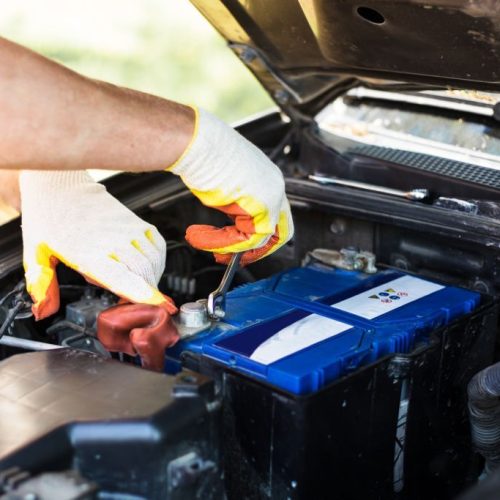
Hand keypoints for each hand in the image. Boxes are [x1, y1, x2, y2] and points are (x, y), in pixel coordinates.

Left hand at [20, 170, 175, 319]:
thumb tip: (43, 312)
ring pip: (153, 261)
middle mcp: (113, 240)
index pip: (122, 277)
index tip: (158, 306)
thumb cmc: (48, 216)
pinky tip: (148, 268)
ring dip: (153, 278)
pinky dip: (159, 261)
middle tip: (130, 304)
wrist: (60, 183)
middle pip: (143, 274)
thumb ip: (42, 285)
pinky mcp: (136, 222)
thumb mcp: (35, 254)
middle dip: (145, 295)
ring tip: (139, 287)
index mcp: (87, 252)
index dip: (142, 294)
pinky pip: (158, 246)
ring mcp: (128, 229)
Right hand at [167, 108, 293, 265]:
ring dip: (227, 247)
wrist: (195, 143)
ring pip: (259, 239)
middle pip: (278, 233)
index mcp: (268, 180)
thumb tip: (233, 230)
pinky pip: (248, 237)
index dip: (256, 239)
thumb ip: (236, 208)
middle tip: (228, 259)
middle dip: (253, 252)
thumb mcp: (226, 187)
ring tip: (201, 240)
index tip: (236, 248)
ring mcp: (271, 196)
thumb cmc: (203, 156)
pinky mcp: (263, 204)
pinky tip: (200, 236)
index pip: (274, 219)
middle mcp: (274, 187)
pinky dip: (221, 243)